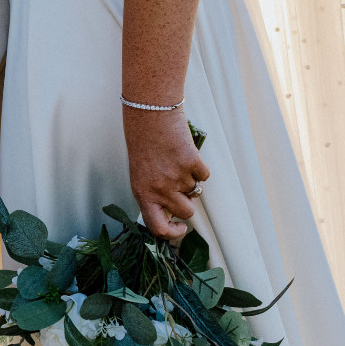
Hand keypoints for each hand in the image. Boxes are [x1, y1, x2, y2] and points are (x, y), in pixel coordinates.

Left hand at [122, 105, 209, 238]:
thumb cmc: (142, 140)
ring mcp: (177, 177)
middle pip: (186, 212)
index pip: (158, 228)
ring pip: (195, 191)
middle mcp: (160, 189)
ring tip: (176, 161)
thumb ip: (153, 193)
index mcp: (143, 193)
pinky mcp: (192, 163)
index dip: (172, 233)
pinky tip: (185, 153)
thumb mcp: (140, 173)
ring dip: (190, 180)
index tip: (180, 227)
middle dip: (187, 202)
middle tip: (179, 185)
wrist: (149, 113)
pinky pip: (204, 175)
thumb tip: (173, 208)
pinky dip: (198, 166)